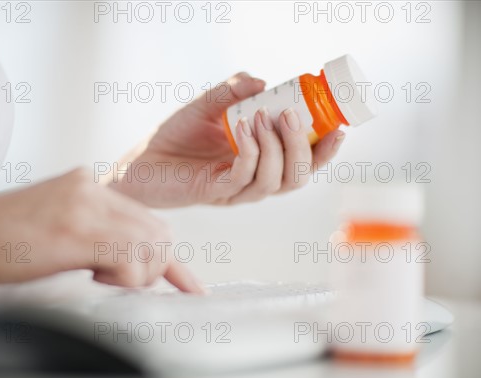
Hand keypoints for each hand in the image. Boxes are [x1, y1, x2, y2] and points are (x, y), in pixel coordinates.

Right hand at [0, 168, 202, 310]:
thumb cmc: (0, 237)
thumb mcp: (56, 220)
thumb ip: (92, 226)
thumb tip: (125, 253)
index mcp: (87, 184)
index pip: (146, 217)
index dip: (167, 254)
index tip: (186, 280)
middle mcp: (91, 189)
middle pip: (157, 230)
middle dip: (156, 266)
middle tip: (129, 281)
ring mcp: (84, 208)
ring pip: (148, 244)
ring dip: (138, 274)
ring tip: (104, 277)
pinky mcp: (75, 232)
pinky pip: (128, 258)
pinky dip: (124, 277)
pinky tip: (95, 275)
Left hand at [108, 72, 345, 206]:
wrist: (140, 161)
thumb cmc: (175, 136)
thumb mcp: (207, 105)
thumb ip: (232, 91)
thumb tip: (263, 81)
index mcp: (260, 162)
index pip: (303, 163)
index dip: (324, 151)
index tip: (339, 127)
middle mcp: (252, 180)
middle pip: (296, 177)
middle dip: (303, 148)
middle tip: (291, 115)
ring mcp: (234, 189)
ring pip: (274, 181)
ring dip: (275, 148)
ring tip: (263, 117)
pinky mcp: (214, 192)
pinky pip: (242, 177)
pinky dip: (248, 152)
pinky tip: (241, 128)